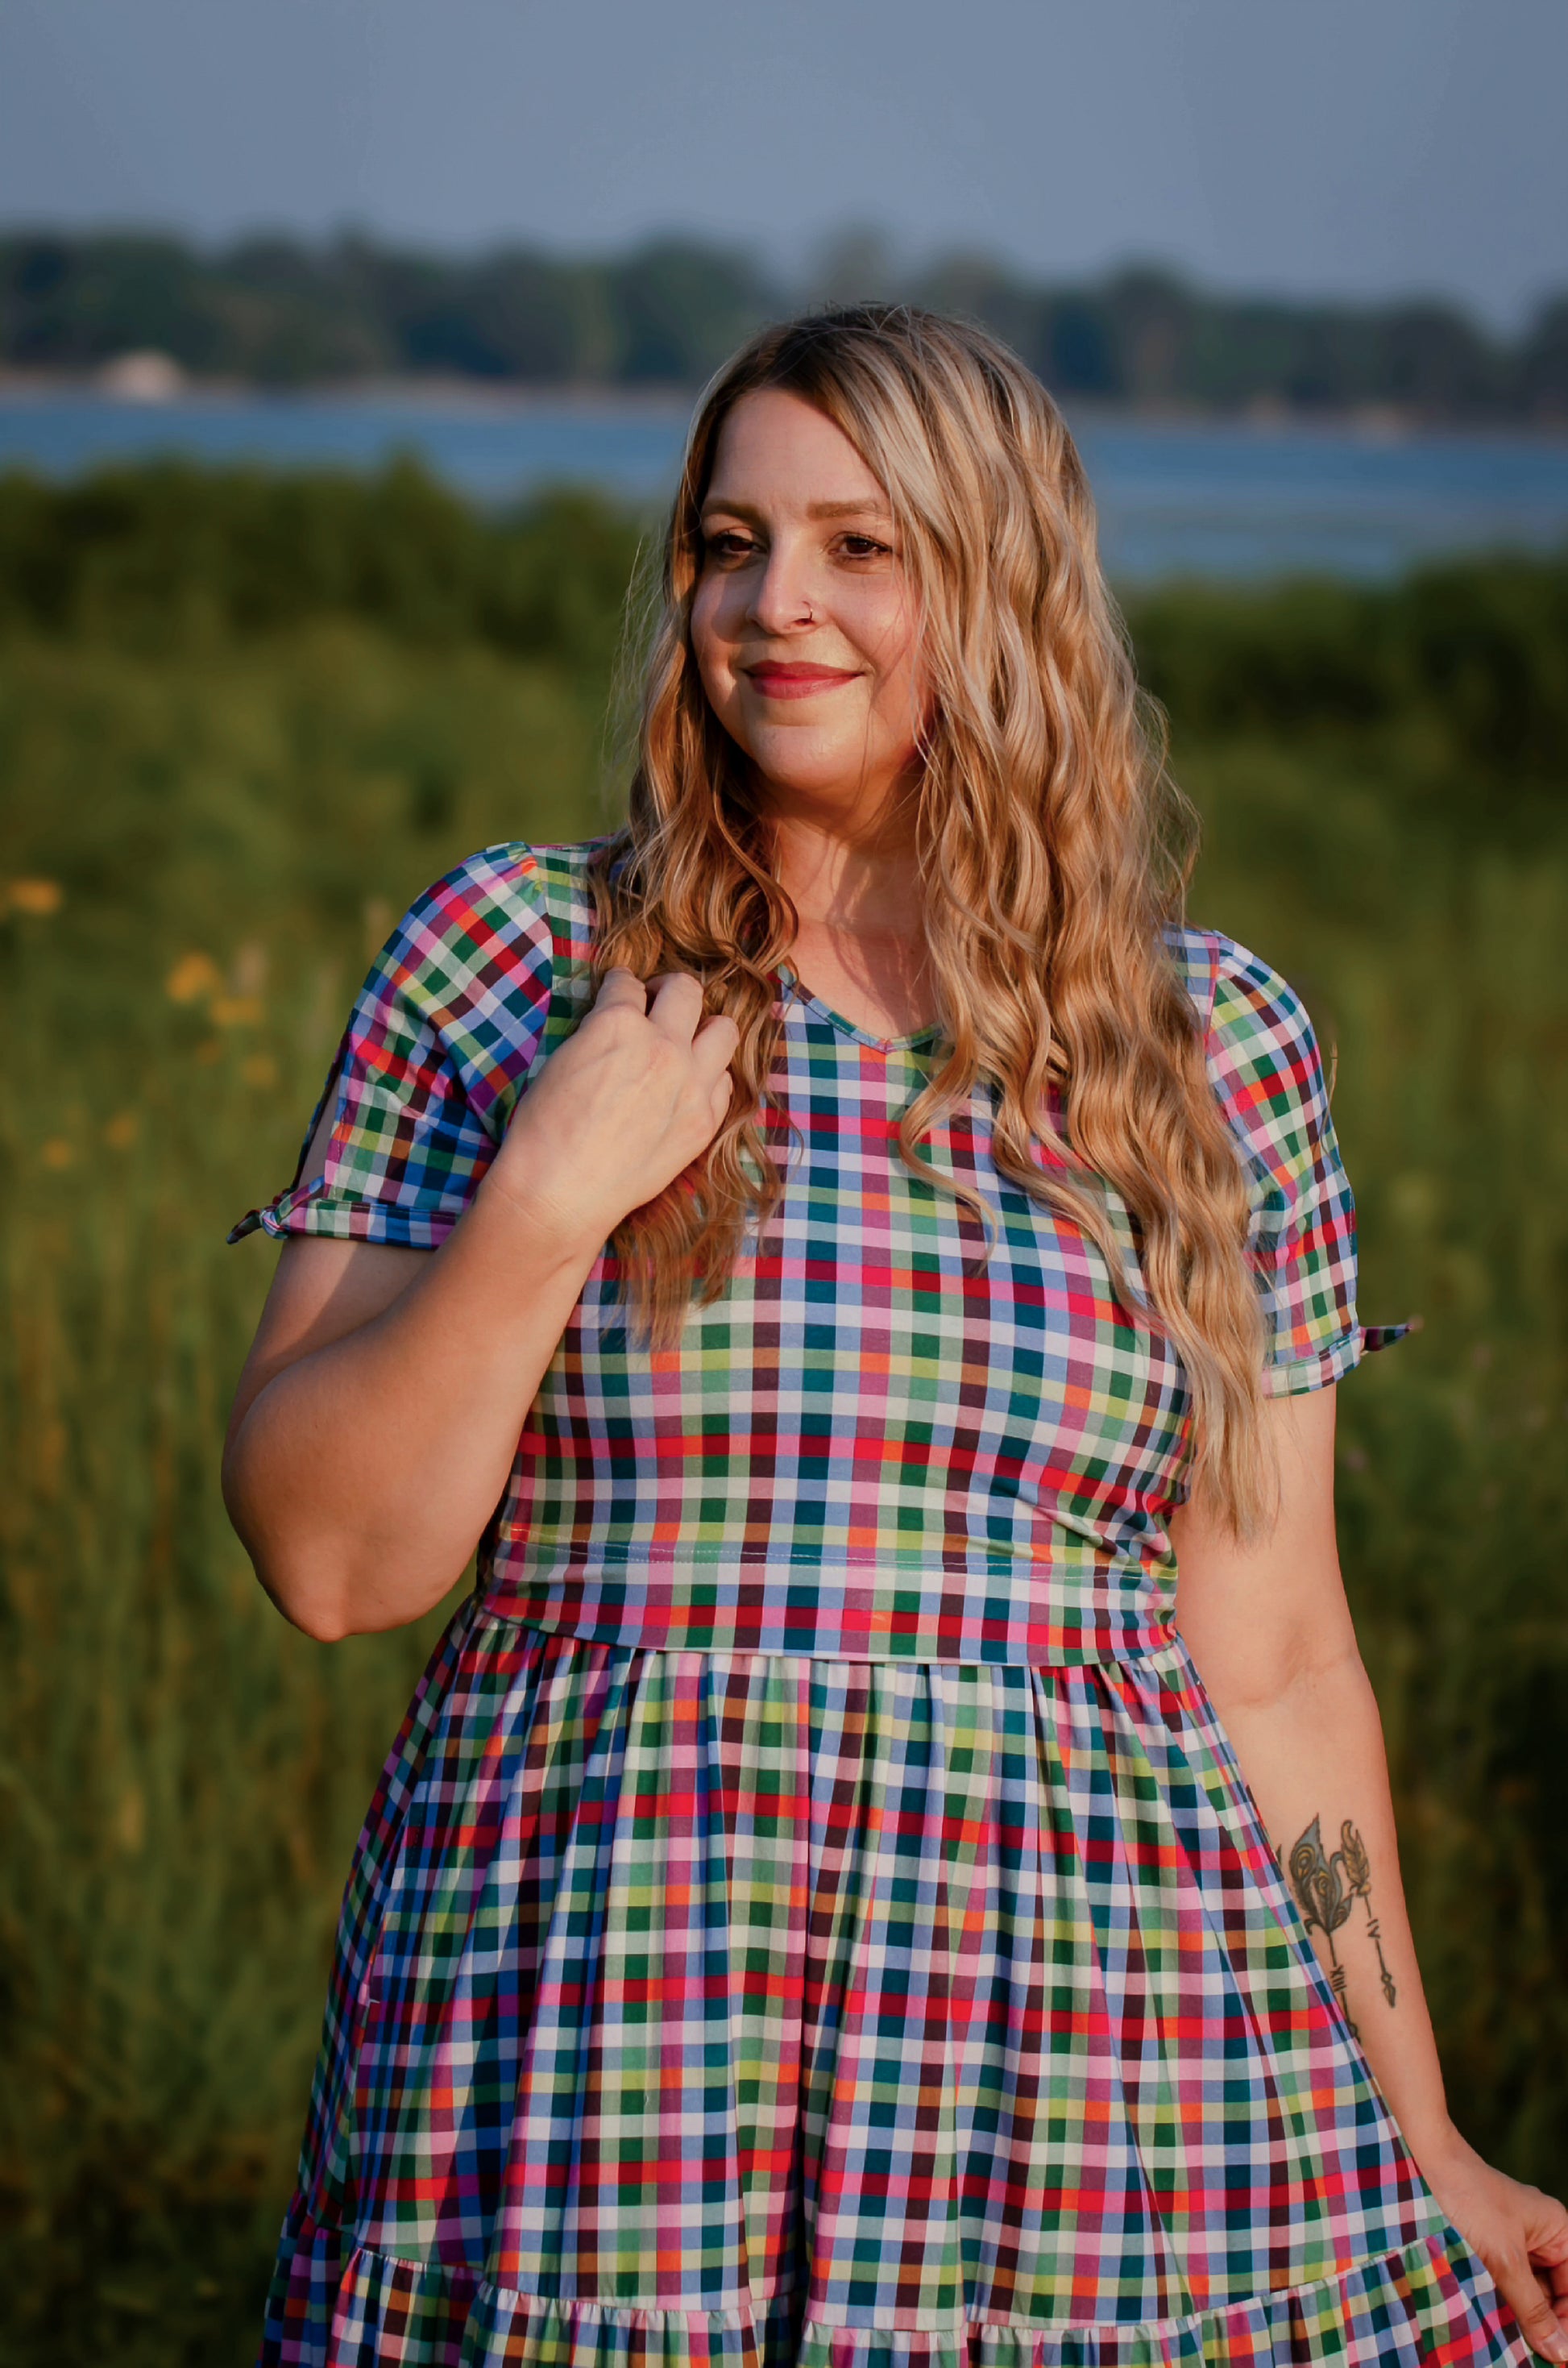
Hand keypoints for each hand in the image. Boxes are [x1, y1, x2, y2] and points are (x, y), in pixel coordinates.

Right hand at [484, 968, 738, 1253]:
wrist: (560, 1191)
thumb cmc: (544, 1129)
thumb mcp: (562, 1059)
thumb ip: (599, 1031)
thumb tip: (617, 1021)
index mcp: (618, 1023)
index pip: (628, 982)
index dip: (620, 986)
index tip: (621, 991)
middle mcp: (663, 1046)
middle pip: (687, 990)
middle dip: (668, 991)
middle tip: (656, 1005)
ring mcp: (691, 1084)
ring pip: (724, 1029)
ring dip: (703, 1029)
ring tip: (685, 1042)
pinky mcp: (704, 1121)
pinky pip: (724, 1081)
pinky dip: (708, 1077)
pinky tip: (688, 1086)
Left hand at [1421, 2129, 1567, 2359]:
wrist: (1417, 2161)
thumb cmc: (1466, 2197)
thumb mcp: (1504, 2259)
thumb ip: (1533, 2307)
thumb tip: (1560, 2350)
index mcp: (1556, 2231)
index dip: (1565, 2324)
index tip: (1553, 2356)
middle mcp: (1538, 2236)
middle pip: (1552, 2294)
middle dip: (1542, 2323)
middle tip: (1530, 2353)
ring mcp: (1510, 2241)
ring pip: (1525, 2293)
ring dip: (1518, 2316)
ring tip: (1508, 2339)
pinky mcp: (1483, 2247)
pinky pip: (1502, 2283)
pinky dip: (1498, 2303)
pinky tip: (1489, 2321)